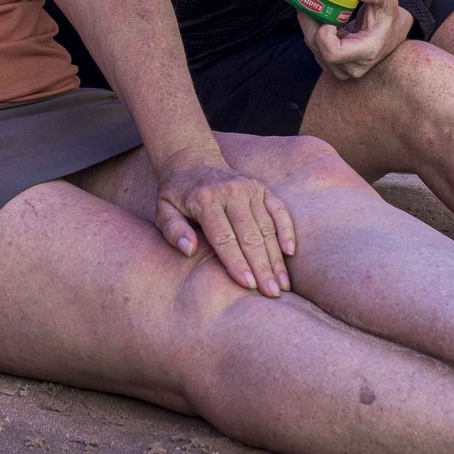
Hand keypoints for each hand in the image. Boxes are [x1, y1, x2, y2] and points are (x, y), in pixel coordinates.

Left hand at [154, 152, 297, 297]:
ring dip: (276, 257)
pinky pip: (279, 210)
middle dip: (262, 266)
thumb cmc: (177, 194)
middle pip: (250, 235)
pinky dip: (286, 230)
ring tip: (283, 284)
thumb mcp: (163, 210)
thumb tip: (189, 249)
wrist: (192, 160)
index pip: (224, 237)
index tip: (247, 285)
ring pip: (267, 227)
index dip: (236, 262)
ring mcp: (249, 188)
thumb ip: (173, 230)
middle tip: (272, 293)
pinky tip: (289, 252)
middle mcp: (231, 192)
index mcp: (205, 200)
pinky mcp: (262, 188)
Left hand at [299, 0, 412, 79]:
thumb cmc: (389, 15)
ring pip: (313, 46)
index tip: (329, 14)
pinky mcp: (332, 66)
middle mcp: (352, 67)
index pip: (332, 52)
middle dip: (310, 20)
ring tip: (317, 5)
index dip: (323, 33)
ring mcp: (341, 69)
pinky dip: (313, 30)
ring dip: (310, 24)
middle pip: (317, 46)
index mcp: (366, 52)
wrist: (391, 34)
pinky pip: (314, 47)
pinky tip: (322, 17)